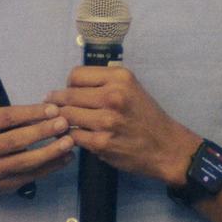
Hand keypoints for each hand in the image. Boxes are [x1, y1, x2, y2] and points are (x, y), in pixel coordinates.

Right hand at [0, 103, 73, 195]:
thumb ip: (15, 116)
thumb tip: (50, 111)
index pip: (6, 117)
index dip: (31, 113)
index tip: (53, 109)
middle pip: (15, 140)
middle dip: (42, 132)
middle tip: (64, 124)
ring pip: (24, 162)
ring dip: (50, 152)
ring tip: (69, 142)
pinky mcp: (2, 186)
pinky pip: (31, 176)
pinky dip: (51, 167)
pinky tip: (65, 158)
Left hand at [46, 65, 201, 183]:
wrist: (166, 146)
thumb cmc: (146, 116)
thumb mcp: (131, 88)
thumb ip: (104, 83)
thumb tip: (69, 86)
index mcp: (120, 78)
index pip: (76, 75)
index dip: (69, 84)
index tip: (71, 92)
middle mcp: (113, 96)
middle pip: (68, 95)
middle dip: (58, 103)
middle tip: (55, 108)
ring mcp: (107, 121)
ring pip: (67, 115)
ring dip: (62, 120)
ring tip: (63, 122)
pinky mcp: (102, 143)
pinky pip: (73, 136)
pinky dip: (71, 136)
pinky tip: (75, 136)